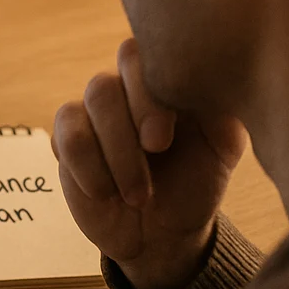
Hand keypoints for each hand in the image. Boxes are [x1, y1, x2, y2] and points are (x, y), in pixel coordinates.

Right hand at [52, 38, 246, 288]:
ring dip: (115, 156)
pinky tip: (107, 193)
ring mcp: (92, 113)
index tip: (161, 141)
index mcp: (161, 81)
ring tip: (138, 196)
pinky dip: (89, 169)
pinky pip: (66, 137)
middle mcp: (123, 89)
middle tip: (153, 155)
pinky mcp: (67, 139)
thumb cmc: (195, 183)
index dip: (147, 95)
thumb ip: (223, 110)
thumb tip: (214, 84)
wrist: (164, 233)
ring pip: (87, 108)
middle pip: (105, 83)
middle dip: (126, 125)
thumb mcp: (223, 148)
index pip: (142, 56)